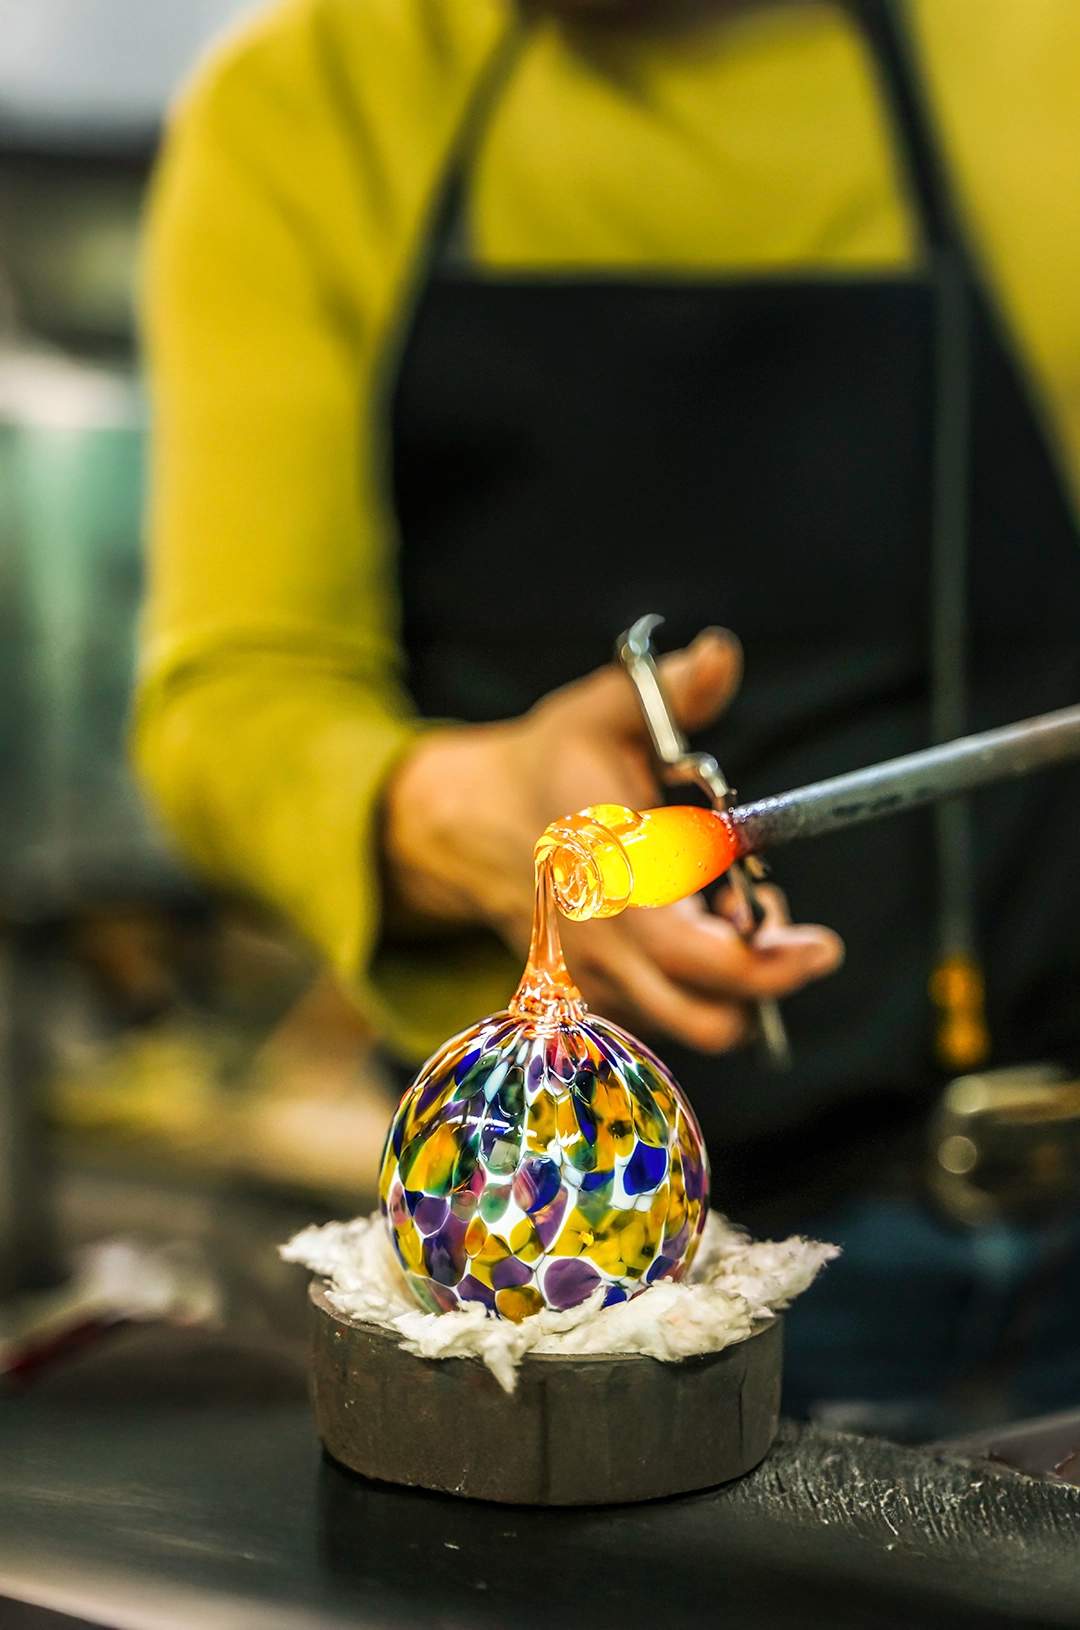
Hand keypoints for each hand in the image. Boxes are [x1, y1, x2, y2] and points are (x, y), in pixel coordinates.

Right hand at [382, 629, 842, 1052]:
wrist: (471, 824)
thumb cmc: (551, 766)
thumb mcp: (602, 714)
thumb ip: (667, 691)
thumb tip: (720, 655)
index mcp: (615, 877)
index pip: (696, 952)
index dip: (767, 963)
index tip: (822, 946)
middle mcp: (606, 943)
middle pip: (709, 1014)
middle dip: (767, 980)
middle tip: (786, 930)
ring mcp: (600, 978)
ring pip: (694, 1023)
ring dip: (734, 988)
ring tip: (735, 922)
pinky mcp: (598, 993)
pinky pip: (667, 1016)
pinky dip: (698, 990)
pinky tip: (697, 929)